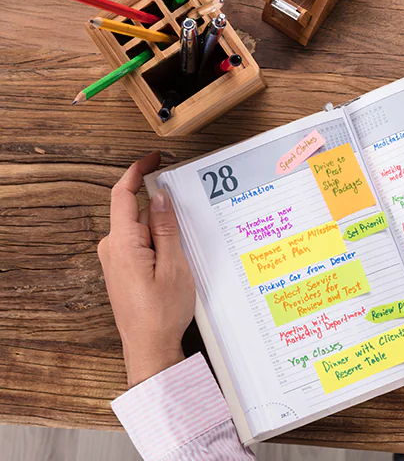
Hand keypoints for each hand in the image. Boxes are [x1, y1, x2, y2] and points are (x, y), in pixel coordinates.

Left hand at [98, 152, 194, 386]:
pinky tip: (177, 259)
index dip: (137, 171)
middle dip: (162, 210)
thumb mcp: (174, 265)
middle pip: (137, 212)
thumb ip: (165, 227)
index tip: (153, 158)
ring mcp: (115, 260)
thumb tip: (160, 196)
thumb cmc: (162, 312)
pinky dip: (159, 243)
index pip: (123, 195)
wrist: (149, 347)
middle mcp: (112, 248)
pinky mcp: (122, 270)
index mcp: (122, 243)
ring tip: (186, 250)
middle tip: (189, 217)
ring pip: (141, 229)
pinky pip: (140, 244)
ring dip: (163, 231)